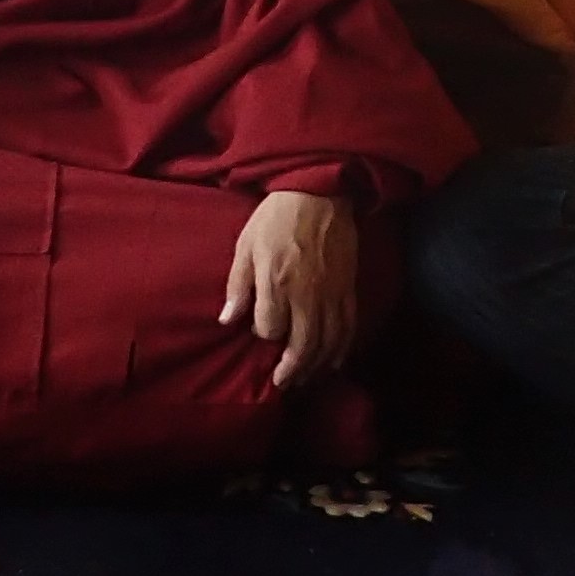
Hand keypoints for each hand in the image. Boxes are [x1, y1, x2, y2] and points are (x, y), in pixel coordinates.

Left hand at [218, 188, 359, 387]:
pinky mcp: (348, 288)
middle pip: (301, 346)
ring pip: (326, 343)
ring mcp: (330, 293)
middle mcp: (305, 294)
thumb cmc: (276, 217)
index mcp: (275, 282)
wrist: (320, 192)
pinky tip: (332, 361)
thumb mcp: (246, 244)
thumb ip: (238, 284)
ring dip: (315, 366)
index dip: (264, 336)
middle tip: (283, 383)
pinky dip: (341, 349)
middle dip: (291, 370)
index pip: (269, 329)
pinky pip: (347, 327)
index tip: (260, 332)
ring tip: (304, 378)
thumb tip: (227, 319)